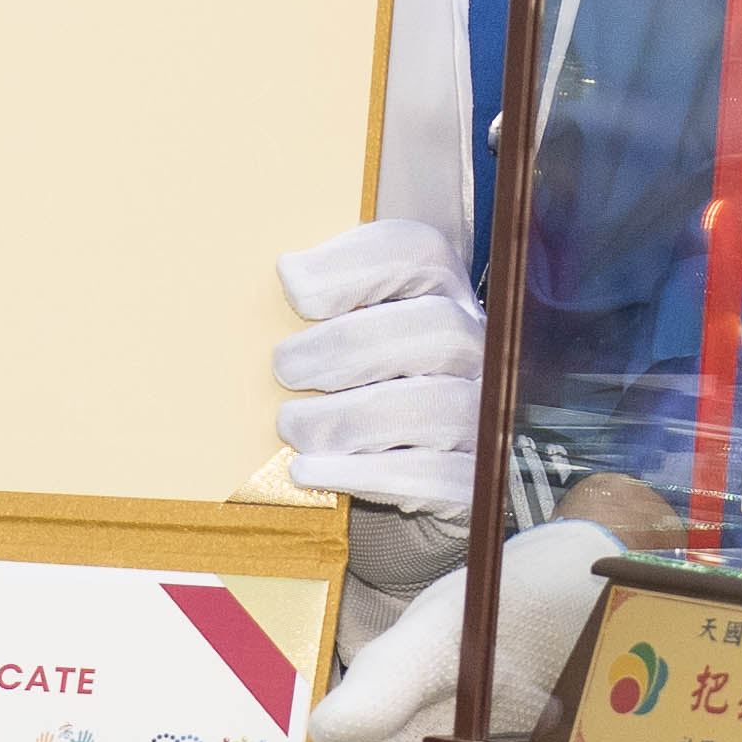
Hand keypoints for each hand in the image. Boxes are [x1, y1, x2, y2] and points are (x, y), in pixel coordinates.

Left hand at [271, 219, 482, 515]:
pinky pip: (435, 478)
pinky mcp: (472, 480)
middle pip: (437, 328)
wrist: (400, 489)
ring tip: (292, 426)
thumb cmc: (355, 393)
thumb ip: (313, 306)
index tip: (292, 285)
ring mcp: (481, 414)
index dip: (354, 264)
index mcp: (439, 293)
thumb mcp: (339, 337)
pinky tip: (307, 471)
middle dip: (349, 346)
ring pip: (442, 406)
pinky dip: (365, 474)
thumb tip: (260, 280)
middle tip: (284, 368)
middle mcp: (473, 347)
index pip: (419, 252)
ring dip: (352, 417)